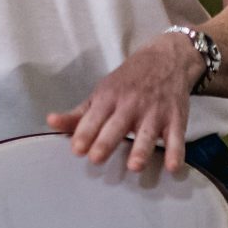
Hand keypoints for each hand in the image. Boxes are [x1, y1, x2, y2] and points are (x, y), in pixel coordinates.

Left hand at [46, 33, 201, 172]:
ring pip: (147, 133)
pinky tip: (172, 168)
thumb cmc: (127, 81)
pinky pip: (177, 137)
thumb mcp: (101, 92)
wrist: (167, 59)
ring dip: (141, 149)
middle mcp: (131, 105)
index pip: (94, 118)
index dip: (84, 134)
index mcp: (109, 98)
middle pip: (116, 126)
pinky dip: (176, 153)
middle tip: (96, 159)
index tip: (76, 150)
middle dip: (106, 142)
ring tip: (134, 167)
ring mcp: (155, 112)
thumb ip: (78, 113)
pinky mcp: (176, 118)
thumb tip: (51, 122)